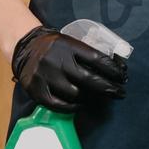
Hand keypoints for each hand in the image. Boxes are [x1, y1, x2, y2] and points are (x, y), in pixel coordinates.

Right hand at [10, 26, 126, 112]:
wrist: (25, 47)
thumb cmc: (54, 47)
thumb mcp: (69, 42)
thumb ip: (86, 53)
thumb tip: (114, 68)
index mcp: (68, 46)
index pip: (97, 59)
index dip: (113, 70)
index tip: (122, 77)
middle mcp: (57, 61)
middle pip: (89, 79)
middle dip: (109, 88)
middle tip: (120, 92)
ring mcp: (46, 77)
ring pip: (76, 94)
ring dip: (89, 98)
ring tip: (96, 97)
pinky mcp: (37, 91)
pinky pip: (60, 105)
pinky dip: (73, 107)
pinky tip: (80, 104)